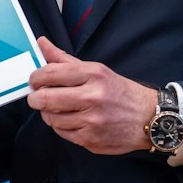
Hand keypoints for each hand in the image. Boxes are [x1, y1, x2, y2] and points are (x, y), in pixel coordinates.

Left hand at [27, 37, 157, 154]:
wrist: (149, 119)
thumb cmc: (120, 92)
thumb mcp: (97, 70)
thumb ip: (64, 59)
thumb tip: (41, 43)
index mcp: (93, 75)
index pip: (50, 74)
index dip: (35, 77)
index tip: (34, 80)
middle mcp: (92, 97)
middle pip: (45, 99)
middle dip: (35, 98)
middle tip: (36, 97)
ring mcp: (91, 121)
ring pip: (51, 118)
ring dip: (48, 113)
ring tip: (57, 108)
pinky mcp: (90, 140)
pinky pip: (62, 133)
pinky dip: (61, 126)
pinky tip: (70, 120)